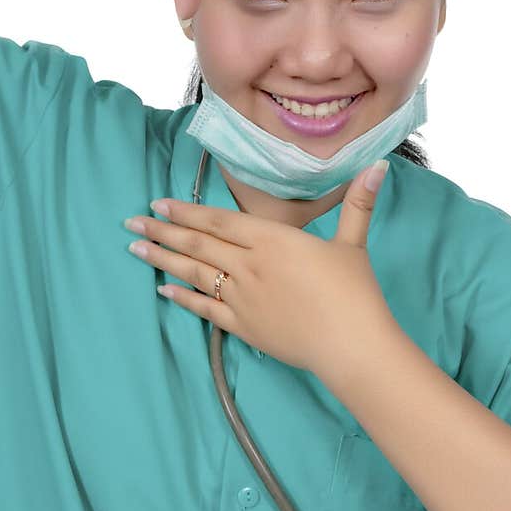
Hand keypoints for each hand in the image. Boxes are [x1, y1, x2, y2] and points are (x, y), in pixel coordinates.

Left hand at [122, 159, 395, 379]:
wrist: (351, 345)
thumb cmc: (355, 295)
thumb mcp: (353, 243)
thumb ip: (357, 203)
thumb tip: (378, 165)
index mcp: (272, 240)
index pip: (218, 221)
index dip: (186, 212)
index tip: (159, 204)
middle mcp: (249, 265)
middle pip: (197, 245)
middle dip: (162, 232)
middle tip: (132, 222)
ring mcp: (242, 297)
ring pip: (194, 274)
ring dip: (162, 260)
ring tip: (136, 248)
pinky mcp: (243, 326)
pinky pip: (205, 309)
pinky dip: (182, 298)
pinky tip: (162, 291)